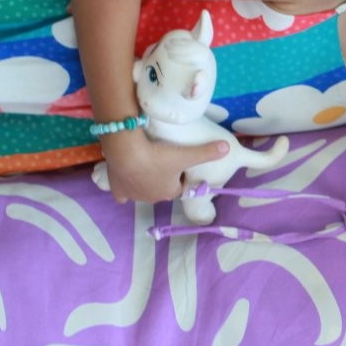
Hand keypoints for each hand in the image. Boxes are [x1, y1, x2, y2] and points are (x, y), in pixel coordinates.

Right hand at [100, 129, 228, 204]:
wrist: (126, 152)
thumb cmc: (158, 156)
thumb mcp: (186, 153)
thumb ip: (207, 151)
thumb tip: (228, 148)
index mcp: (169, 191)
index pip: (178, 185)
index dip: (179, 174)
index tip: (177, 161)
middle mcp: (152, 198)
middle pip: (160, 187)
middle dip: (162, 177)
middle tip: (160, 159)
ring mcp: (133, 195)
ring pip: (142, 191)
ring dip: (144, 180)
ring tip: (143, 163)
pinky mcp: (118, 190)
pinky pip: (122, 194)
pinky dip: (124, 189)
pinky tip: (125, 179)